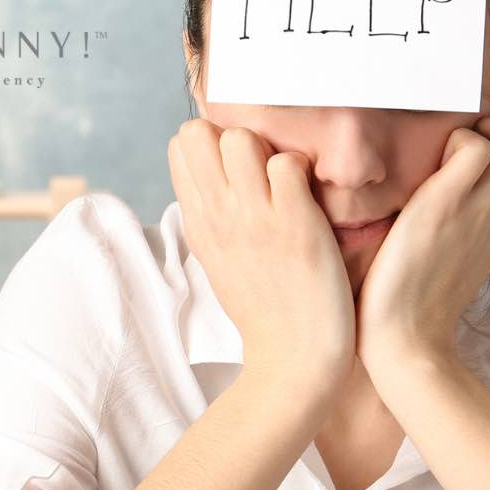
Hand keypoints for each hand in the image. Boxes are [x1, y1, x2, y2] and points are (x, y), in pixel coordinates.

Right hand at [168, 118, 356, 400]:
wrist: (292, 359)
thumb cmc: (261, 307)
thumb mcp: (216, 258)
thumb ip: (209, 214)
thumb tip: (206, 176)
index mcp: (197, 221)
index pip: (180, 146)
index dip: (210, 143)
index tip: (234, 168)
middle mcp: (218, 215)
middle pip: (200, 131)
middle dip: (231, 136)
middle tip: (258, 170)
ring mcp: (254, 218)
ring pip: (240, 138)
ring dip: (266, 149)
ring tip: (283, 183)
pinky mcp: (296, 224)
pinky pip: (287, 164)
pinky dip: (301, 171)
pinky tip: (308, 199)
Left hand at [354, 109, 489, 371]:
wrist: (405, 338)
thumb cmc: (411, 292)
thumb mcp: (451, 242)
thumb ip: (459, 209)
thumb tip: (433, 180)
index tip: (462, 149)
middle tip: (455, 148)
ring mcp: (483, 204)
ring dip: (481, 128)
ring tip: (442, 160)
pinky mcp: (450, 206)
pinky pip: (473, 146)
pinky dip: (448, 143)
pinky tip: (421, 176)